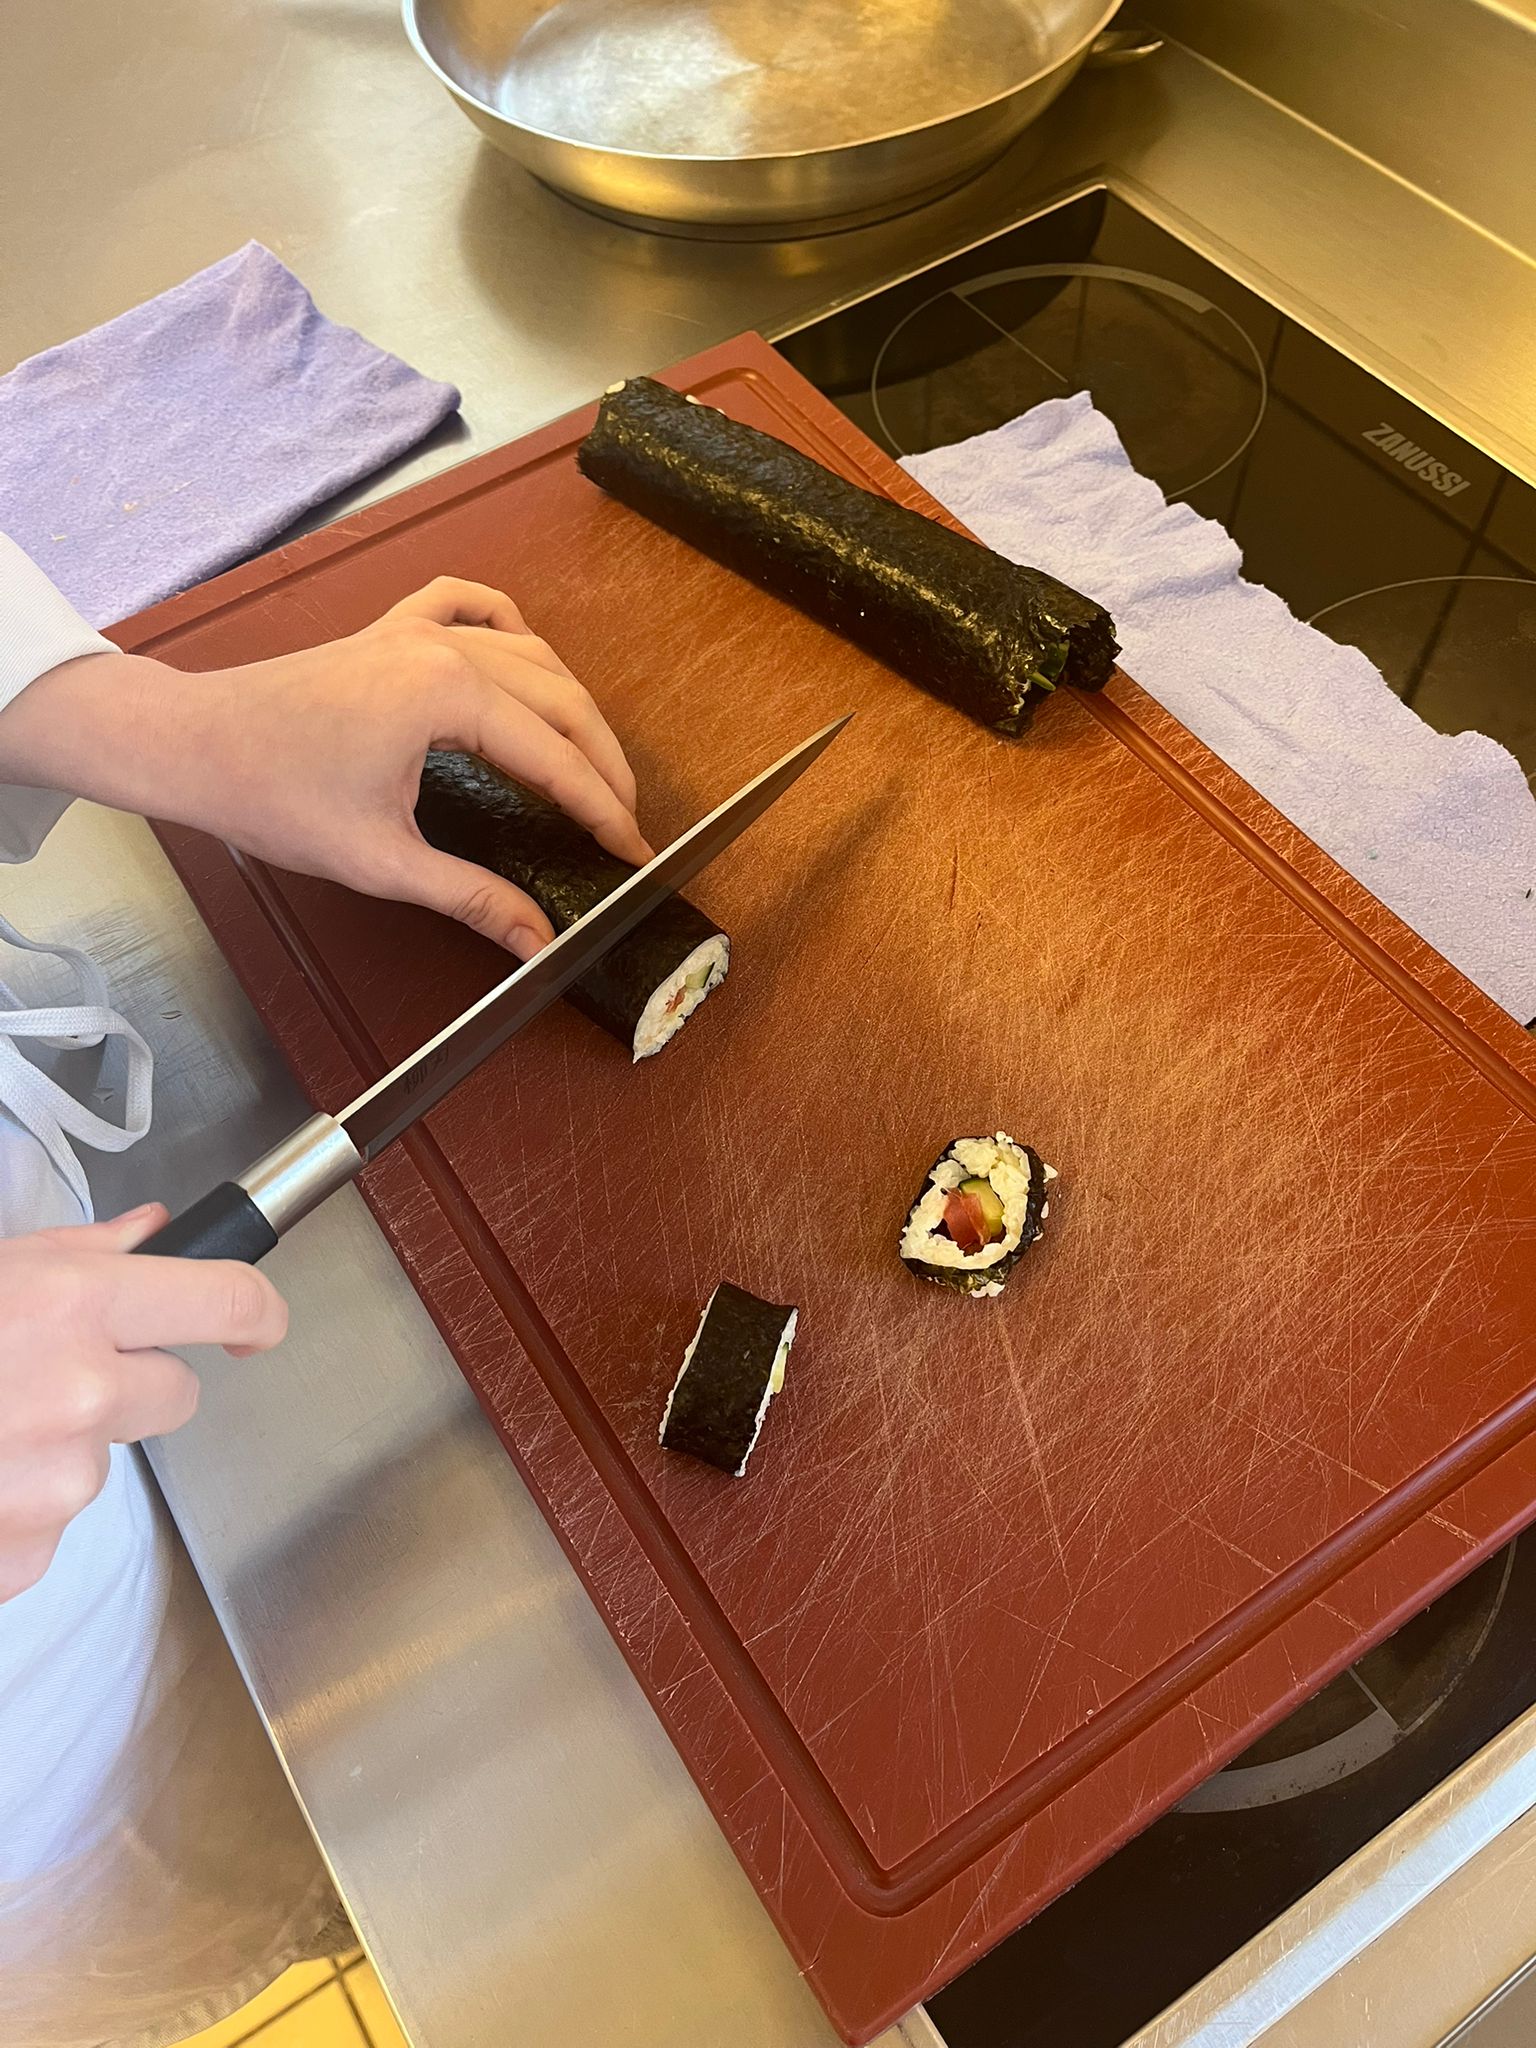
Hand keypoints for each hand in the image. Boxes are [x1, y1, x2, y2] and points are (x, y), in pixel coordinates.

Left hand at [0, 578, 652, 959]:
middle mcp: (443, 649)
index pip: (556, 760)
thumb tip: (538, 942)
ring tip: (592, 763)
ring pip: (530, 655)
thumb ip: (473, 898)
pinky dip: (507, 624)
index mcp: (447, 697)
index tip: (635, 851)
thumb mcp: (383, 862)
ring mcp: (416, 631)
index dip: (604, 811)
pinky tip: (525, 651)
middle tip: (625, 820)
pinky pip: (468, 606)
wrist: (193, 744)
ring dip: (572, 706)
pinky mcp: (389, 631)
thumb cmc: (272, 796)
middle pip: (561, 701)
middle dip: (603, 764)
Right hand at [0, 1204, 287, 1603]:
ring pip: (102, 1464)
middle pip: (176, 1395)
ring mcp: (56, 1483)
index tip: (256, 1326)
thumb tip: (152, 1232)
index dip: (255, 1312)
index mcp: (77, 1306)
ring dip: (56, 1450)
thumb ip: (78, 1254)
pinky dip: (13, 1511)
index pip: (225, 1301)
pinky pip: (48, 1527)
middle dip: (130, 1386)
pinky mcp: (24, 1555)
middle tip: (40, 1376)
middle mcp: (83, 1394)